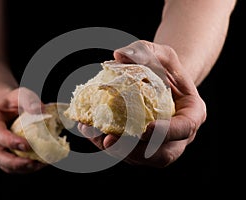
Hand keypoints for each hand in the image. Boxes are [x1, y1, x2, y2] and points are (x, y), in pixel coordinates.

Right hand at [0, 87, 46, 172]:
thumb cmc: (15, 101)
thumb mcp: (22, 94)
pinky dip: (24, 169)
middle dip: (13, 162)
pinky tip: (39, 165)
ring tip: (38, 165)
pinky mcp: (2, 155)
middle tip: (32, 162)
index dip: (9, 141)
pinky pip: (10, 167)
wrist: (8, 108)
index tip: (26, 145)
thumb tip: (40, 110)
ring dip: (20, 168)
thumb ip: (29, 100)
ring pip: (2, 164)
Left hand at [78, 40, 206, 167]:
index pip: (184, 128)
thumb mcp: (159, 53)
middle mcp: (178, 136)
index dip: (166, 133)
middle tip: (110, 140)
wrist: (161, 82)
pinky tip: (90, 131)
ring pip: (140, 157)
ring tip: (94, 135)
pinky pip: (127, 153)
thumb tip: (118, 55)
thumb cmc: (164, 68)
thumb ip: (143, 51)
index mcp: (192, 113)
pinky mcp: (143, 148)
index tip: (145, 129)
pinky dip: (107, 145)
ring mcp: (161, 145)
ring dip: (115, 150)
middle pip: (161, 153)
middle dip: (133, 149)